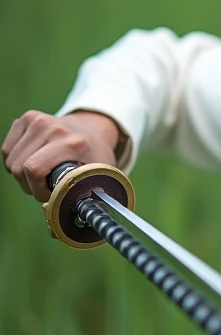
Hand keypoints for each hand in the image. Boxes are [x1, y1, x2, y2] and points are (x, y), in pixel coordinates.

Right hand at [2, 110, 121, 201]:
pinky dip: (14, 161)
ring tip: (41, 175)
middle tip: (46, 186)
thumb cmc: (94, 157)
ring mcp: (37, 119)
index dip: (37, 190)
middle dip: (30, 185)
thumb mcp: (98, 176)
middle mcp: (52, 127)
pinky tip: (32, 161)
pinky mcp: (26, 118)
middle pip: (19, 167)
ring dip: (22, 175)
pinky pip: (6, 150)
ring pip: (10, 160)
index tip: (50, 194)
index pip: (33, 170)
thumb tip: (81, 215)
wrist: (92, 130)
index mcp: (72, 142)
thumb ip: (89, 196)